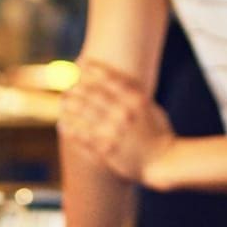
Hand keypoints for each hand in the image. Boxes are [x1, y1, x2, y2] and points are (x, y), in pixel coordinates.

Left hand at [58, 59, 175, 186]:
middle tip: (66, 83)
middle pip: (92, 93)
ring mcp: (114, 131)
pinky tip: (63, 125)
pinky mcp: (107, 149)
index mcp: (136, 100)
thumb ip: (134, 96)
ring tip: (62, 102)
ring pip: (83, 113)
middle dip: (76, 86)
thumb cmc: (158, 134)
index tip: (79, 63)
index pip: (109, 78)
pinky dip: (71, 130)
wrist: (164, 163)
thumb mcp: (151, 109)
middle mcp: (124, 113)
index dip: (91, 69)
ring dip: (69, 106)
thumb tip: (113, 80)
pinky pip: (83, 136)